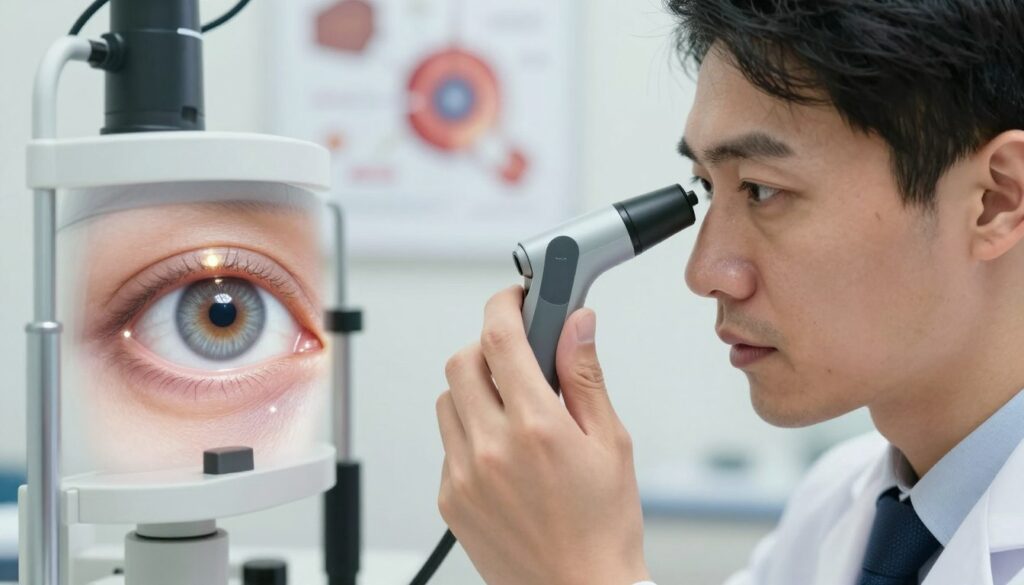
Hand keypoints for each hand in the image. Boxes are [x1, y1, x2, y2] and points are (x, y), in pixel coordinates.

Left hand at [435, 286, 648, 584]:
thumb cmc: (604, 528)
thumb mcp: (611, 442)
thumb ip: (586, 375)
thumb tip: (577, 323)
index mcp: (536, 428)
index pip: (500, 338)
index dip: (505, 305)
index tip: (515, 298)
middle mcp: (490, 449)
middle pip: (462, 361)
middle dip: (489, 348)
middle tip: (521, 360)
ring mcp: (462, 476)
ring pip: (449, 400)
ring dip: (476, 391)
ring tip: (515, 413)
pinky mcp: (449, 500)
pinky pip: (446, 443)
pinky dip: (469, 433)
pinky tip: (505, 454)